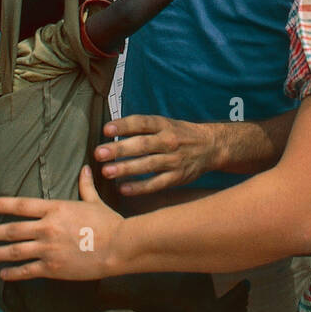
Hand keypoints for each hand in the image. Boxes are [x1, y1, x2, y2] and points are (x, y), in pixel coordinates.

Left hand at [0, 166, 118, 280]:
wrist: (118, 247)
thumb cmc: (108, 223)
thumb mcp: (94, 202)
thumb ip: (85, 186)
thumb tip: (84, 168)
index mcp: (55, 209)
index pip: (21, 205)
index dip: (2, 204)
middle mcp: (46, 228)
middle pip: (12, 230)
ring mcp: (48, 249)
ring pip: (14, 251)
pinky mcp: (52, 268)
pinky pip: (27, 271)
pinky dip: (12, 273)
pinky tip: (3, 274)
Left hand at [94, 115, 219, 194]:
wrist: (211, 146)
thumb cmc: (179, 134)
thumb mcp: (165, 123)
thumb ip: (142, 127)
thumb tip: (110, 130)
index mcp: (164, 125)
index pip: (142, 123)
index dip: (124, 125)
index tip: (106, 129)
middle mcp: (169, 141)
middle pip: (142, 145)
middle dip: (120, 149)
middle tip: (100, 153)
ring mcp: (174, 160)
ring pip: (147, 165)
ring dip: (126, 168)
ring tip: (106, 171)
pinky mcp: (177, 177)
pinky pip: (156, 184)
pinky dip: (140, 187)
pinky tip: (123, 189)